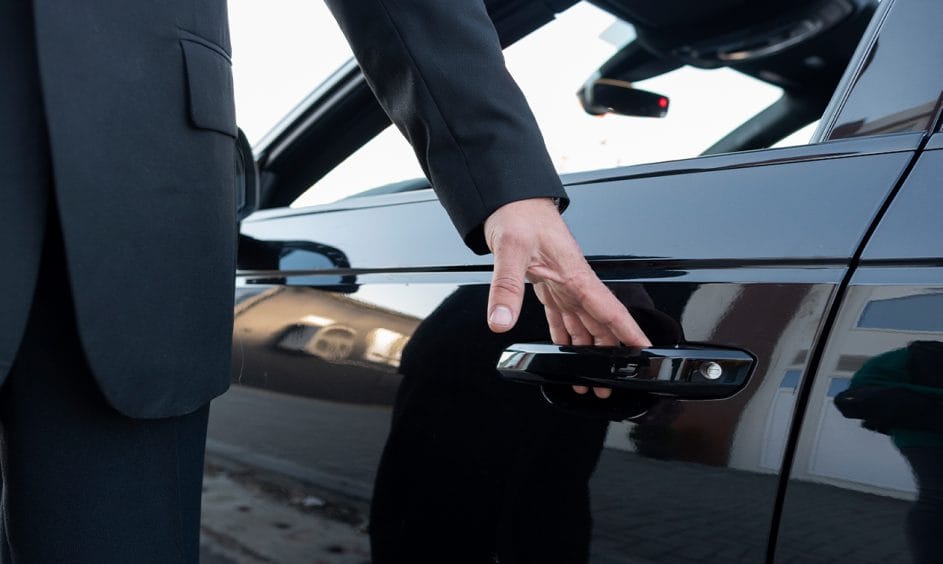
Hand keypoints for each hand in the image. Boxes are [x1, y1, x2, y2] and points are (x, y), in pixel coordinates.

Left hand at [484, 198, 651, 398]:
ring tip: (588, 376)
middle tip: (609, 383)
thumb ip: (507, 287)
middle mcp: (573, 281)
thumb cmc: (518, 214)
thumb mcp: (510, 249)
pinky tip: (565, 349)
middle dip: (607, 354)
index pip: (608, 309)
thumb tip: (500, 321)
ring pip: (583, 322)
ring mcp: (562, 282)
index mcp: (575, 274)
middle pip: (599, 324)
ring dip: (587, 350)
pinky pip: (562, 314)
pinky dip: (565, 334)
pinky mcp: (548, 282)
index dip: (628, 332)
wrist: (509, 198)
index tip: (644, 351)